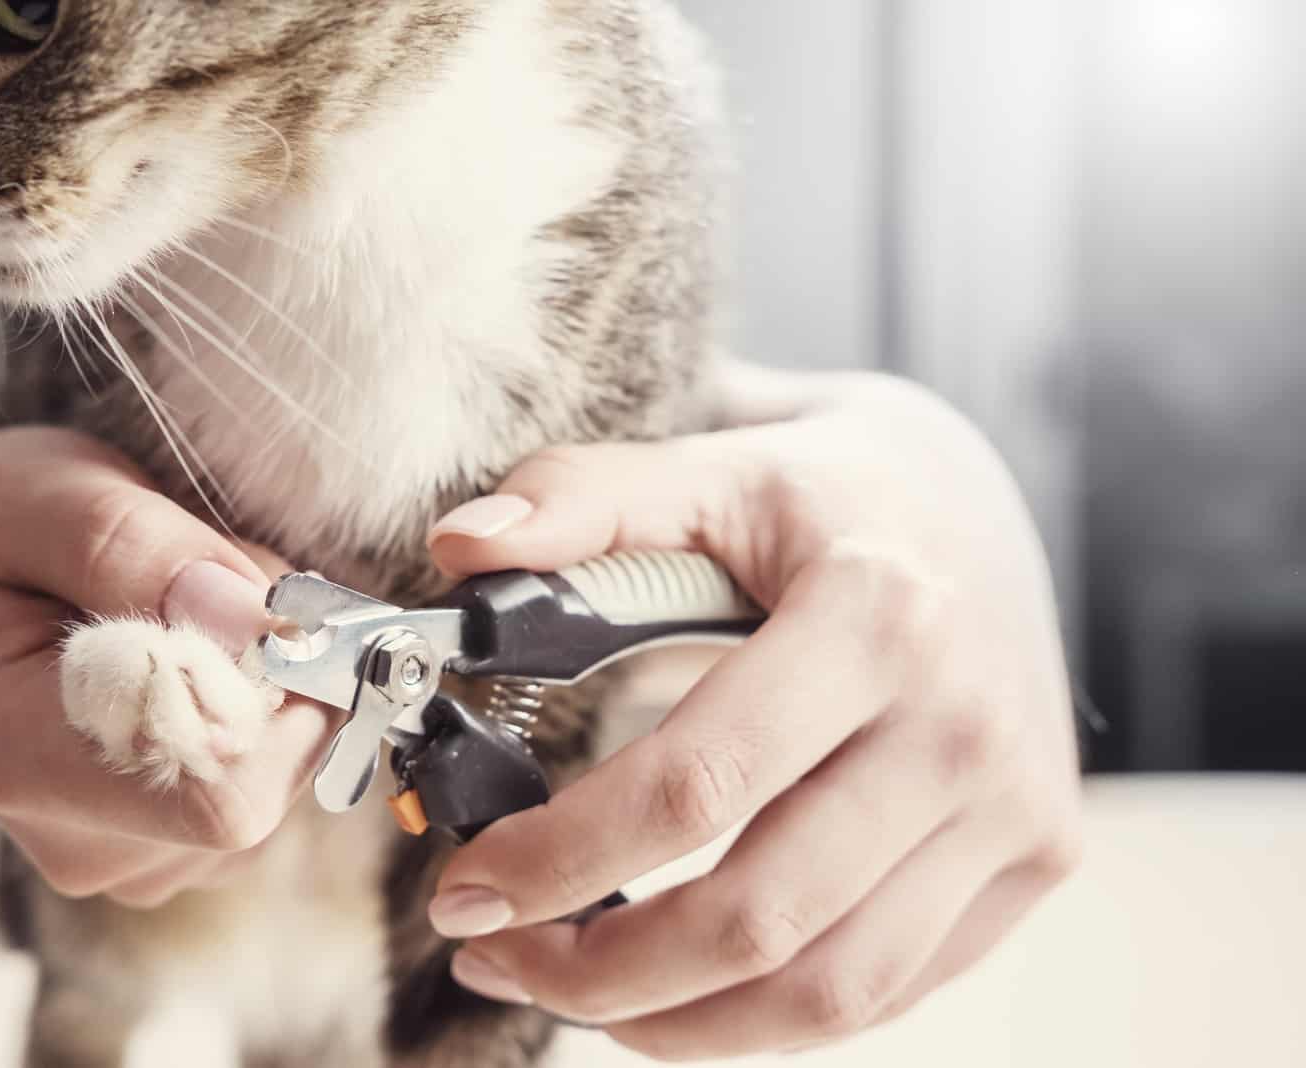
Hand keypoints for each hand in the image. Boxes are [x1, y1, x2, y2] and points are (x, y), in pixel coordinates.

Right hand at [0, 428, 336, 906]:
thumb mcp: (35, 495)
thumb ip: (134, 547)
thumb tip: (254, 619)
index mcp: (22, 761)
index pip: (216, 795)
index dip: (276, 696)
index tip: (255, 595)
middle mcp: (78, 840)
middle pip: (265, 786)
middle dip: (279, 672)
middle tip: (212, 584)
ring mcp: (131, 861)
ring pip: (283, 778)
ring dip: (273, 683)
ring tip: (182, 619)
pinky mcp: (177, 851)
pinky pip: (277, 780)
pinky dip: (268, 710)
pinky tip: (195, 664)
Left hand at [424, 372, 1083, 1057]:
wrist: (976, 511)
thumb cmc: (825, 498)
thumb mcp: (708, 469)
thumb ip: (579, 501)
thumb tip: (458, 545)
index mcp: (874, 615)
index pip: (697, 784)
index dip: (561, 858)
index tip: (467, 887)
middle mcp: (962, 724)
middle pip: (762, 918)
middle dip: (598, 971)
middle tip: (497, 956)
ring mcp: (1014, 805)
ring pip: (831, 992)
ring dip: (677, 1022)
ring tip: (574, 992)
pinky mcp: (1034, 860)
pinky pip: (888, 990)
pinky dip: (768, 1018)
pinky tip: (683, 989)